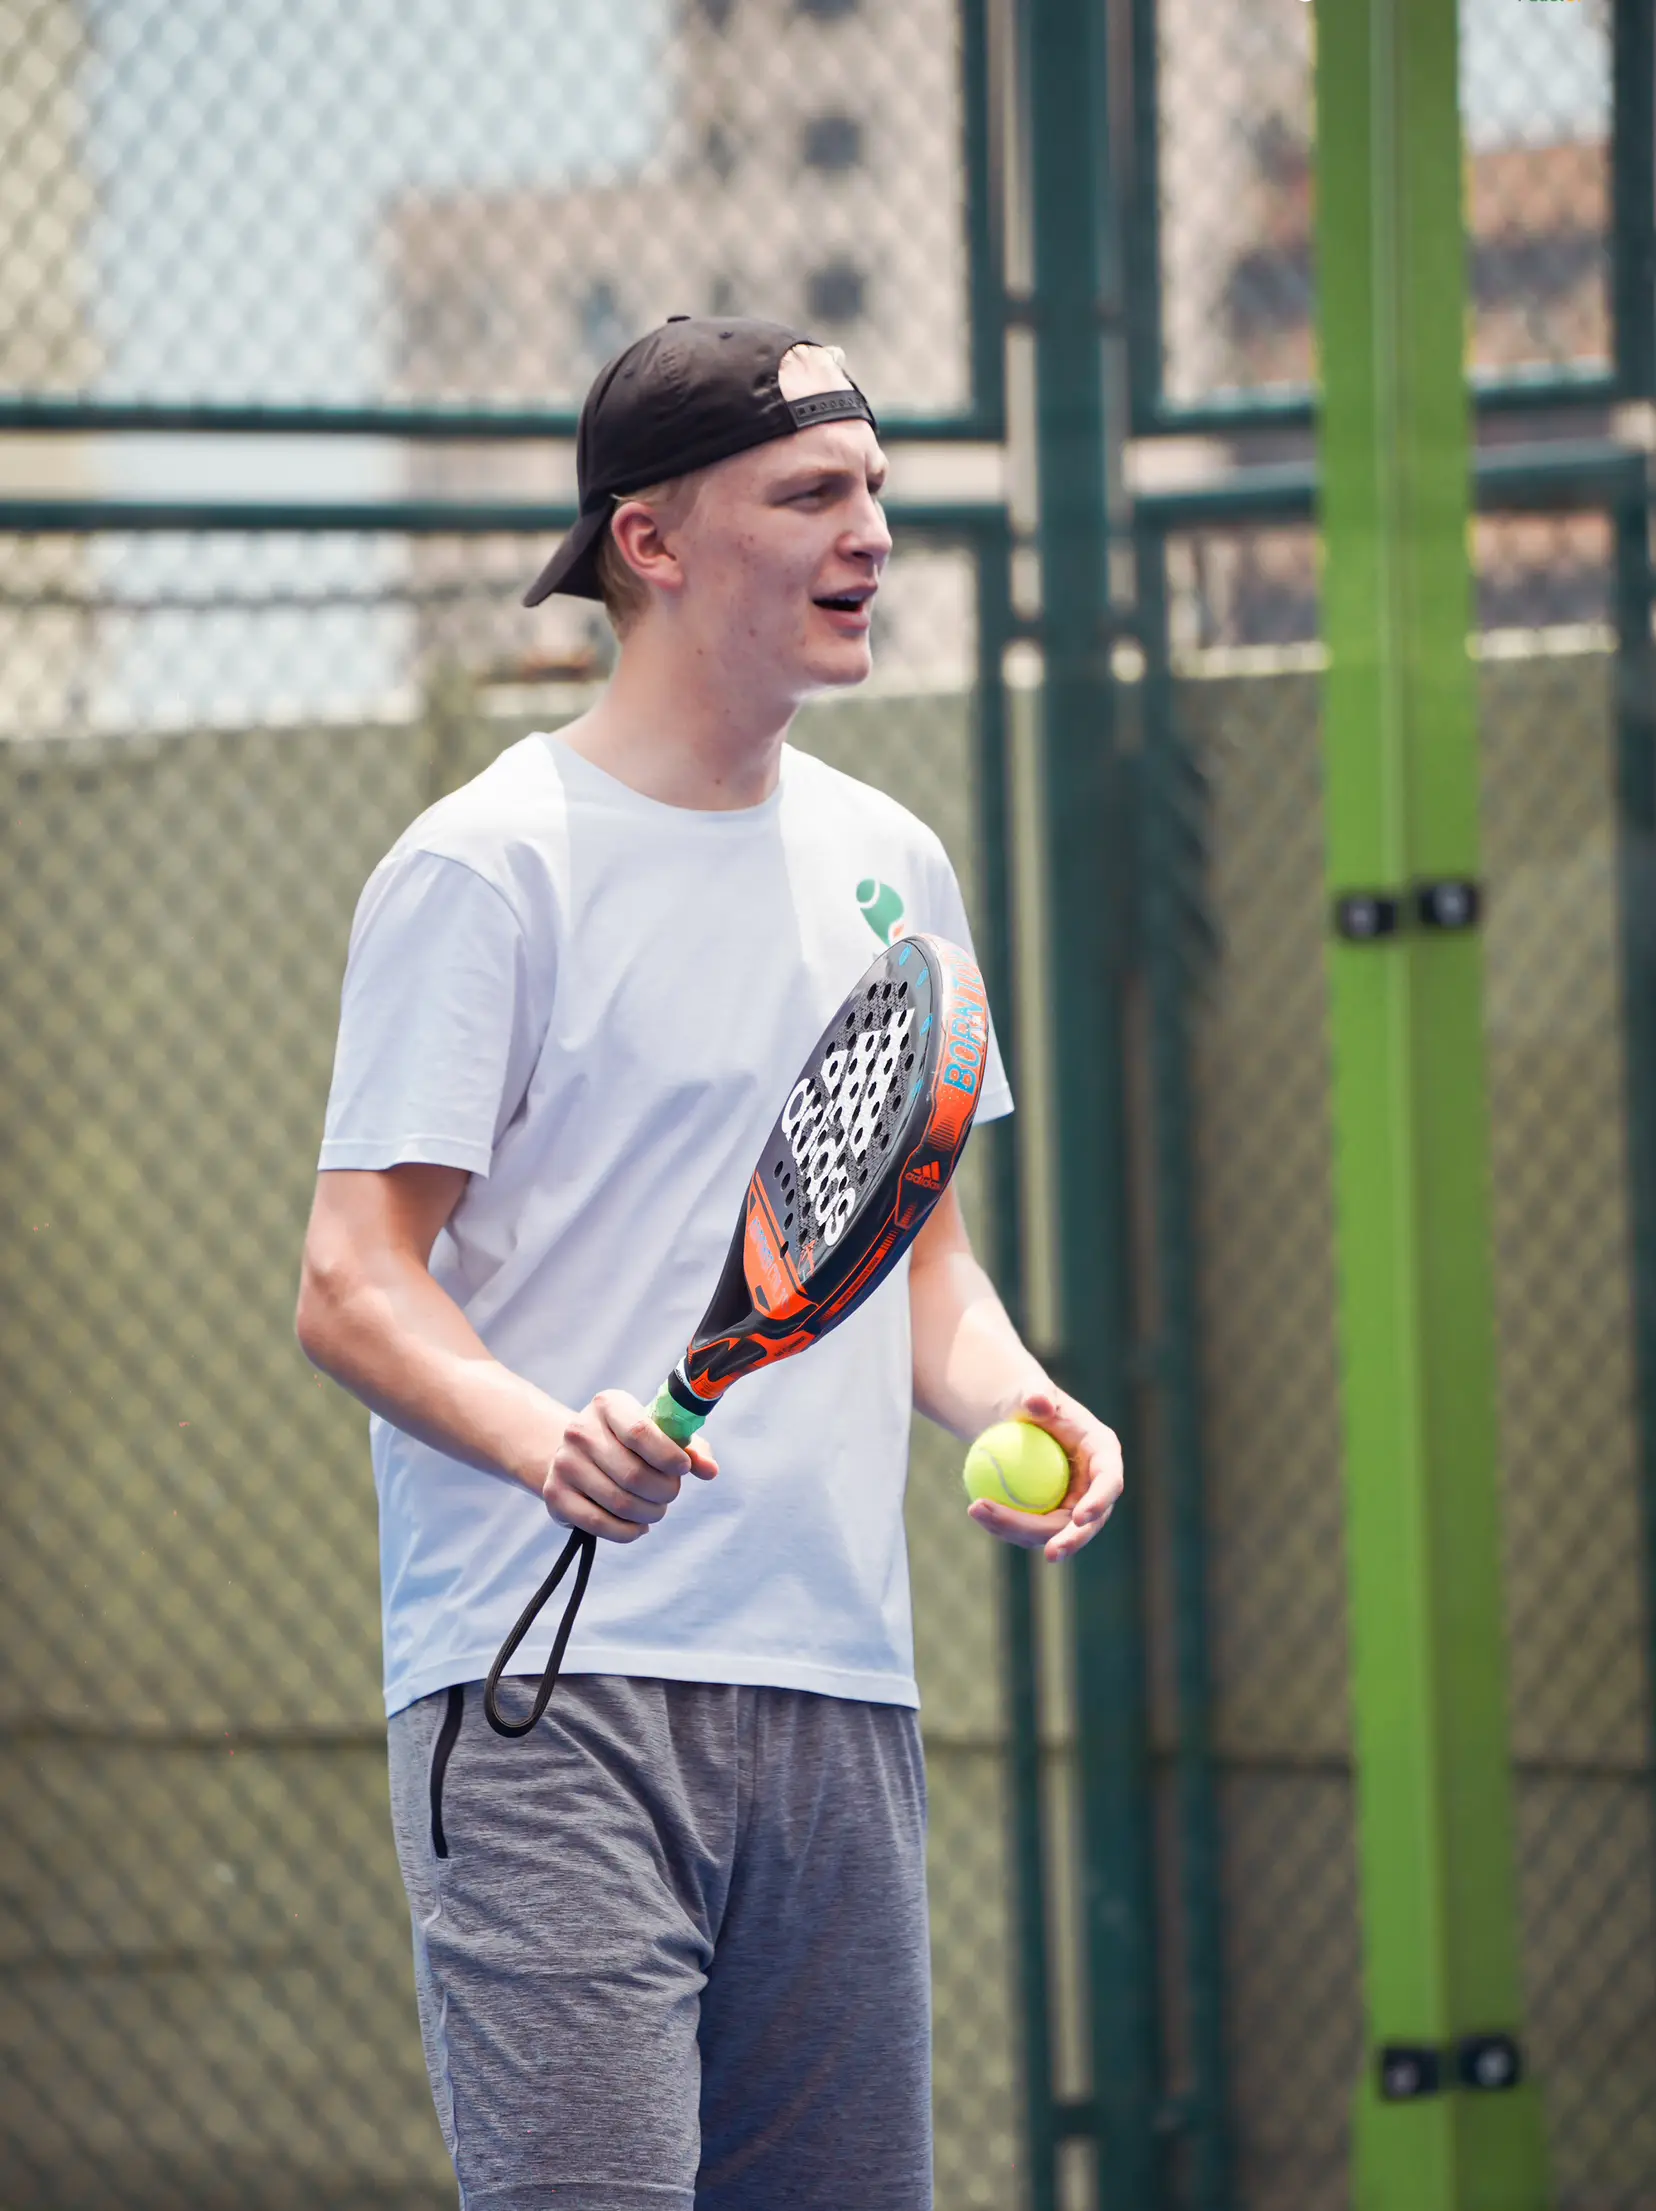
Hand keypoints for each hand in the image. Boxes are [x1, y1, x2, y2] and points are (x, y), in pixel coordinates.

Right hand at [541, 1389, 718, 1543]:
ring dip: (650, 1513)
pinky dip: (628, 1532)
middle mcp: (580, 1430)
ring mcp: (564, 1463)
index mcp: (608, 1405)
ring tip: (656, 1509)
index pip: (642, 1432)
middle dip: (665, 1492)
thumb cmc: (629, 1442)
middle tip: (670, 1493)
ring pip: (620, 1503)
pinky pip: (599, 1523)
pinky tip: (638, 1526)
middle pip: (635, 1475)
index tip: (683, 1468)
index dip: (670, 1457)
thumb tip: (710, 1470)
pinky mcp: (555, 1495)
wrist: (576, 1453)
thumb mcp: (658, 1433)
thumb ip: (689, 1447)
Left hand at [965, 1386, 1122, 1562]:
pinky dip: (1004, 1525)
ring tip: (979, 1510)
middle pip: (1087, 1521)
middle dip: (1070, 1540)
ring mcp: (1073, 1503)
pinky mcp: (1049, 1515)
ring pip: (1054, 1532)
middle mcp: (1094, 1484)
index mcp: (1102, 1452)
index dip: (1099, 1502)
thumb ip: (1035, 1393)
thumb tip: (1037, 1402)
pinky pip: (1030, 1529)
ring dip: (1019, 1531)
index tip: (1078, 1518)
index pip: (1109, 1481)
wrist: (1014, 1420)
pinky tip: (978, 1511)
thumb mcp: (1029, 1390)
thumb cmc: (1026, 1400)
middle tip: (1048, 1553)